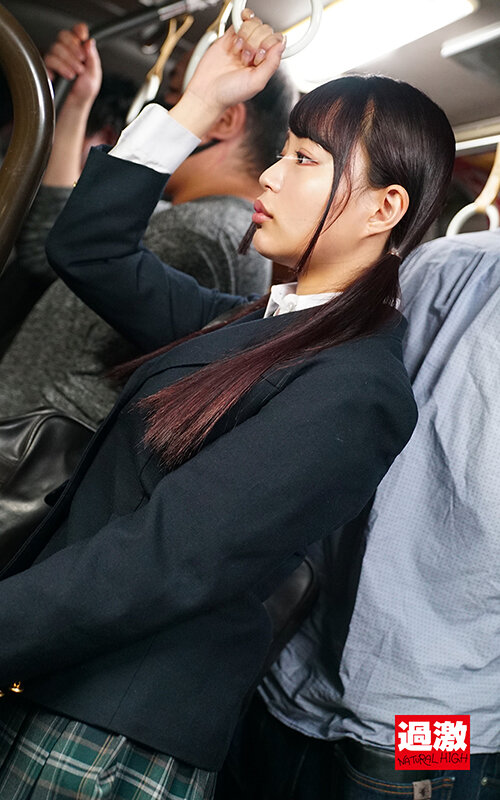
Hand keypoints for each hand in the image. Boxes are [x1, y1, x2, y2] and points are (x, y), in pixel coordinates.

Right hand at [44, 23, 101, 106]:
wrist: (74, 105)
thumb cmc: (84, 92)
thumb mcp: (94, 75)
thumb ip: (92, 58)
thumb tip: (89, 42)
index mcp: (80, 50)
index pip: (77, 32)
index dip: (79, 30)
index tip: (83, 36)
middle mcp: (67, 51)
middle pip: (63, 35)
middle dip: (73, 47)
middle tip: (81, 60)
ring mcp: (56, 58)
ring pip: (56, 47)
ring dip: (68, 60)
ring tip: (75, 73)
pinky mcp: (47, 67)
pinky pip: (49, 60)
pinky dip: (60, 67)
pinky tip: (67, 75)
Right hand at [170, 9, 284, 137]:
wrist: (207, 91)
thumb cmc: (230, 93)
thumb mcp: (257, 82)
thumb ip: (272, 63)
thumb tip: (282, 44)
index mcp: (265, 64)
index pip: (275, 41)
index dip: (268, 45)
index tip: (259, 57)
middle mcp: (255, 53)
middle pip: (265, 30)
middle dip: (256, 43)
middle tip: (246, 58)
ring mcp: (243, 44)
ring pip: (253, 25)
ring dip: (246, 38)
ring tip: (239, 54)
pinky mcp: (229, 37)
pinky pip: (239, 23)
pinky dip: (238, 30)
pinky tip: (234, 46)